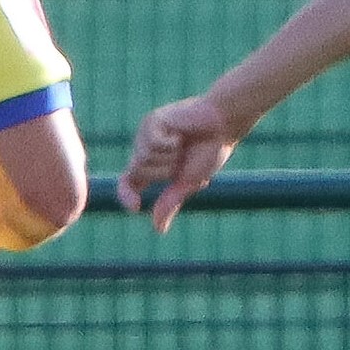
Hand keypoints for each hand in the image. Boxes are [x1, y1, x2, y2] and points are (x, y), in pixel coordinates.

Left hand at [118, 93, 244, 232]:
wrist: (223, 125)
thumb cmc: (209, 151)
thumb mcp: (188, 182)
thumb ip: (170, 202)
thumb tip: (158, 229)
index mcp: (152, 166)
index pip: (128, 182)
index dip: (126, 195)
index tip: (135, 207)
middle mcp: (145, 149)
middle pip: (137, 171)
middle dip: (164, 171)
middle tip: (182, 156)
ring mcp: (146, 133)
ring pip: (143, 158)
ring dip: (169, 156)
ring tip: (182, 142)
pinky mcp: (152, 121)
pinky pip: (152, 143)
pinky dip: (170, 143)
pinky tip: (179, 133)